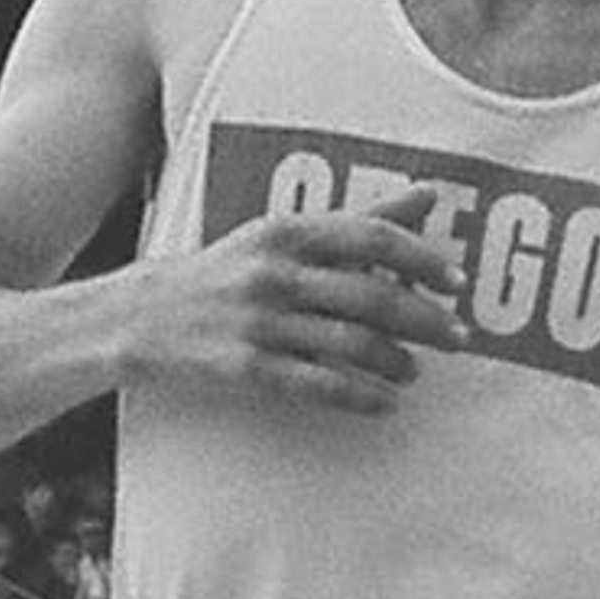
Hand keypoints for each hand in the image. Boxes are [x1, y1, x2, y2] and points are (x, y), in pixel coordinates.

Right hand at [125, 183, 466, 415]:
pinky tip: (383, 403)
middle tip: (459, 337)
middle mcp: (275, 273)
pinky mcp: (246, 367)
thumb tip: (429, 195)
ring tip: (414, 372)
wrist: (140, 317)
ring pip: (351, 345)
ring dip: (396, 363)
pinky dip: (360, 396)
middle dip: (426, 320)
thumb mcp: (283, 235)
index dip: (423, 260)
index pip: (372, 238)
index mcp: (287, 232)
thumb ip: (358, 219)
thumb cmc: (225, 273)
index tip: (457, 282)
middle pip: (372, 296)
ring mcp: (260, 322)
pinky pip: (318, 385)